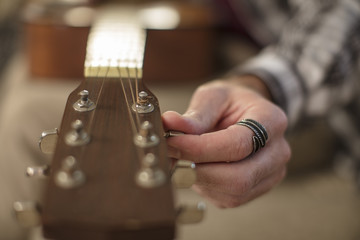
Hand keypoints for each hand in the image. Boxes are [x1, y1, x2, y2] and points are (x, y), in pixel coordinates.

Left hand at [162, 76, 290, 207]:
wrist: (245, 114)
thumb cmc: (230, 103)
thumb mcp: (213, 97)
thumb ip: (195, 114)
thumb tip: (170, 124)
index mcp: (271, 121)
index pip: (237, 145)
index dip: (200, 148)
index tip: (172, 143)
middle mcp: (277, 152)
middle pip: (239, 177)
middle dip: (198, 169)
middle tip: (170, 156)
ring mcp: (270, 175)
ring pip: (233, 192)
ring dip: (199, 179)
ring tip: (180, 160)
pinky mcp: (255, 190)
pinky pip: (227, 199)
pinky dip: (204, 186)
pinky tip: (194, 168)